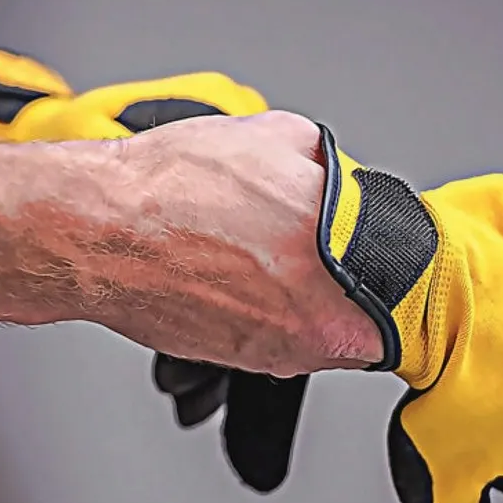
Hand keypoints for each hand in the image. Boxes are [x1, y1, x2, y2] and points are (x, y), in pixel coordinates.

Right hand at [0, 47, 379, 374]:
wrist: (98, 230)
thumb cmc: (177, 188)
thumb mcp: (285, 141)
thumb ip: (334, 174)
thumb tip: (341, 187)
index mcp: (346, 275)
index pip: (403, 284)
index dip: (387, 258)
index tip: (371, 243)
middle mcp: (315, 330)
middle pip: (364, 314)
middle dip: (346, 280)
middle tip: (313, 244)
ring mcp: (273, 354)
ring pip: (314, 331)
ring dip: (301, 298)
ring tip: (260, 254)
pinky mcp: (233, 361)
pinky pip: (271, 338)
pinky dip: (262, 310)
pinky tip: (232, 271)